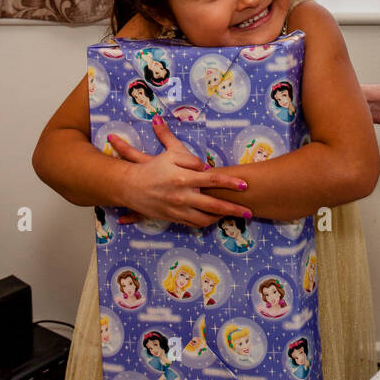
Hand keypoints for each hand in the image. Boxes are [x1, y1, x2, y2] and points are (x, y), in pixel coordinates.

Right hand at [106, 115, 251, 228]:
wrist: (130, 186)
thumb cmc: (154, 168)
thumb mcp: (171, 155)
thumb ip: (190, 159)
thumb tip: (207, 166)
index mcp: (183, 178)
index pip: (212, 180)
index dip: (230, 183)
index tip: (244, 185)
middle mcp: (182, 196)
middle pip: (213, 205)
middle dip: (233, 209)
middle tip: (249, 211)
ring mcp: (177, 210)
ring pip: (205, 219)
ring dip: (221, 218)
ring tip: (234, 215)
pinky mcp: (173, 218)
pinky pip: (194, 224)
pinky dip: (207, 222)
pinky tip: (215, 218)